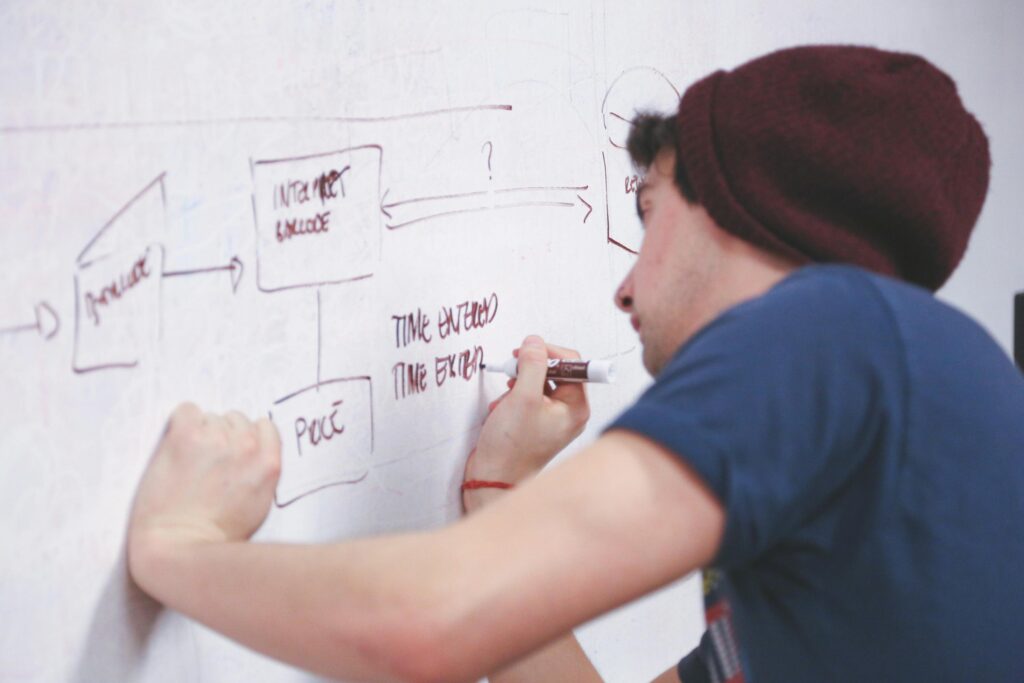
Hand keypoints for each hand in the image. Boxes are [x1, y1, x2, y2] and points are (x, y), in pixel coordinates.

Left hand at [128, 403, 281, 574]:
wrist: (180, 547)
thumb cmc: (217, 537)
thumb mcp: (259, 504)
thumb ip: (260, 472)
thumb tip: (249, 452)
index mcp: (268, 462)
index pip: (264, 426)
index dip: (246, 439)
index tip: (232, 453)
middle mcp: (246, 445)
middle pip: (236, 420)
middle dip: (222, 437)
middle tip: (206, 464)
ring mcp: (216, 439)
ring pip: (210, 416)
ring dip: (200, 433)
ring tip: (188, 462)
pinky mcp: (185, 437)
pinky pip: (187, 410)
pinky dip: (181, 424)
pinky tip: (176, 448)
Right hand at [464, 336, 589, 511]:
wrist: (493, 478)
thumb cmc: (511, 446)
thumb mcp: (522, 397)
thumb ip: (532, 365)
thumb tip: (535, 341)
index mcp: (576, 407)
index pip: (573, 363)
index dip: (548, 353)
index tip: (526, 351)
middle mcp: (569, 412)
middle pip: (556, 371)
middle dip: (530, 369)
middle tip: (511, 372)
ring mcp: (553, 419)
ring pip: (539, 383)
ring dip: (518, 383)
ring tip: (505, 396)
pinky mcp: (537, 423)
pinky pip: (529, 397)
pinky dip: (513, 397)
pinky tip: (501, 408)